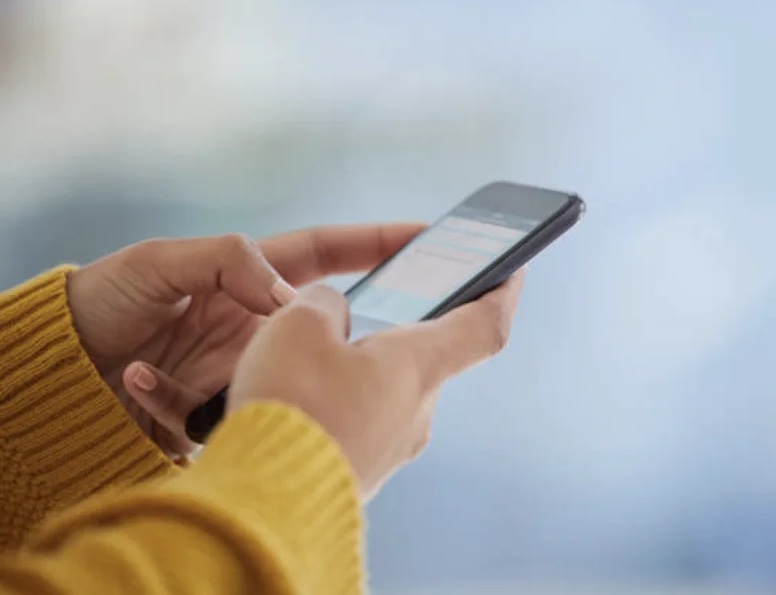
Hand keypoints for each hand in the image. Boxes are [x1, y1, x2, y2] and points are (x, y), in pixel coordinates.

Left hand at [67, 225, 423, 457]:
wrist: (59, 367)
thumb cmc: (104, 299)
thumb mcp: (161, 262)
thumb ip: (230, 262)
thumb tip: (290, 298)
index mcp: (251, 277)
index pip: (328, 253)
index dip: (377, 243)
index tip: (426, 238)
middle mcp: (257, 323)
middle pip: (320, 323)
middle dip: (344, 333)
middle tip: (365, 343)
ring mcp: (244, 366)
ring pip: (285, 376)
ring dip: (262, 381)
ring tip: (213, 372)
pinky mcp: (222, 408)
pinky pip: (231, 412)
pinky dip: (187, 404)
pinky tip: (139, 381)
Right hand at [228, 271, 524, 498]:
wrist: (261, 504)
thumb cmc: (289, 407)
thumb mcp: (298, 325)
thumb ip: (323, 303)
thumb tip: (332, 315)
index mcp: (417, 366)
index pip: (484, 323)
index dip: (503, 292)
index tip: (514, 271)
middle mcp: (417, 411)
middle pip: (428, 356)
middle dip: (404, 329)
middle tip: (380, 301)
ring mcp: (392, 448)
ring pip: (389, 390)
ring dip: (365, 367)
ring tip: (317, 352)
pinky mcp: (363, 472)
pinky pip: (364, 421)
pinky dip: (345, 399)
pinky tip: (306, 396)